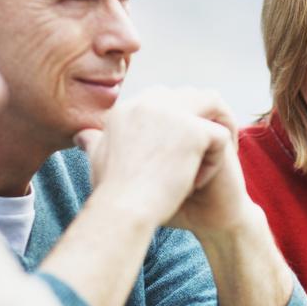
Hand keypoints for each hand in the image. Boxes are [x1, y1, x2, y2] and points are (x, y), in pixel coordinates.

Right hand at [74, 87, 234, 229]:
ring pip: (212, 103)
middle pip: (189, 95)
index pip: (163, 100)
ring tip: (224, 152)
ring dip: (221, 123)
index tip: (180, 149)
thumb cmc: (109, 195)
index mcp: (128, 107)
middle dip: (202, 116)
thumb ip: (94, 143)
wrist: (122, 210)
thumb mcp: (96, 160)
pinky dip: (217, 160)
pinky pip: (220, 137)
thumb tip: (82, 136)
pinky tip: (204, 182)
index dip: (178, 121)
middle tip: (208, 146)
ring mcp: (173, 113)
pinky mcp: (194, 131)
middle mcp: (149, 101)